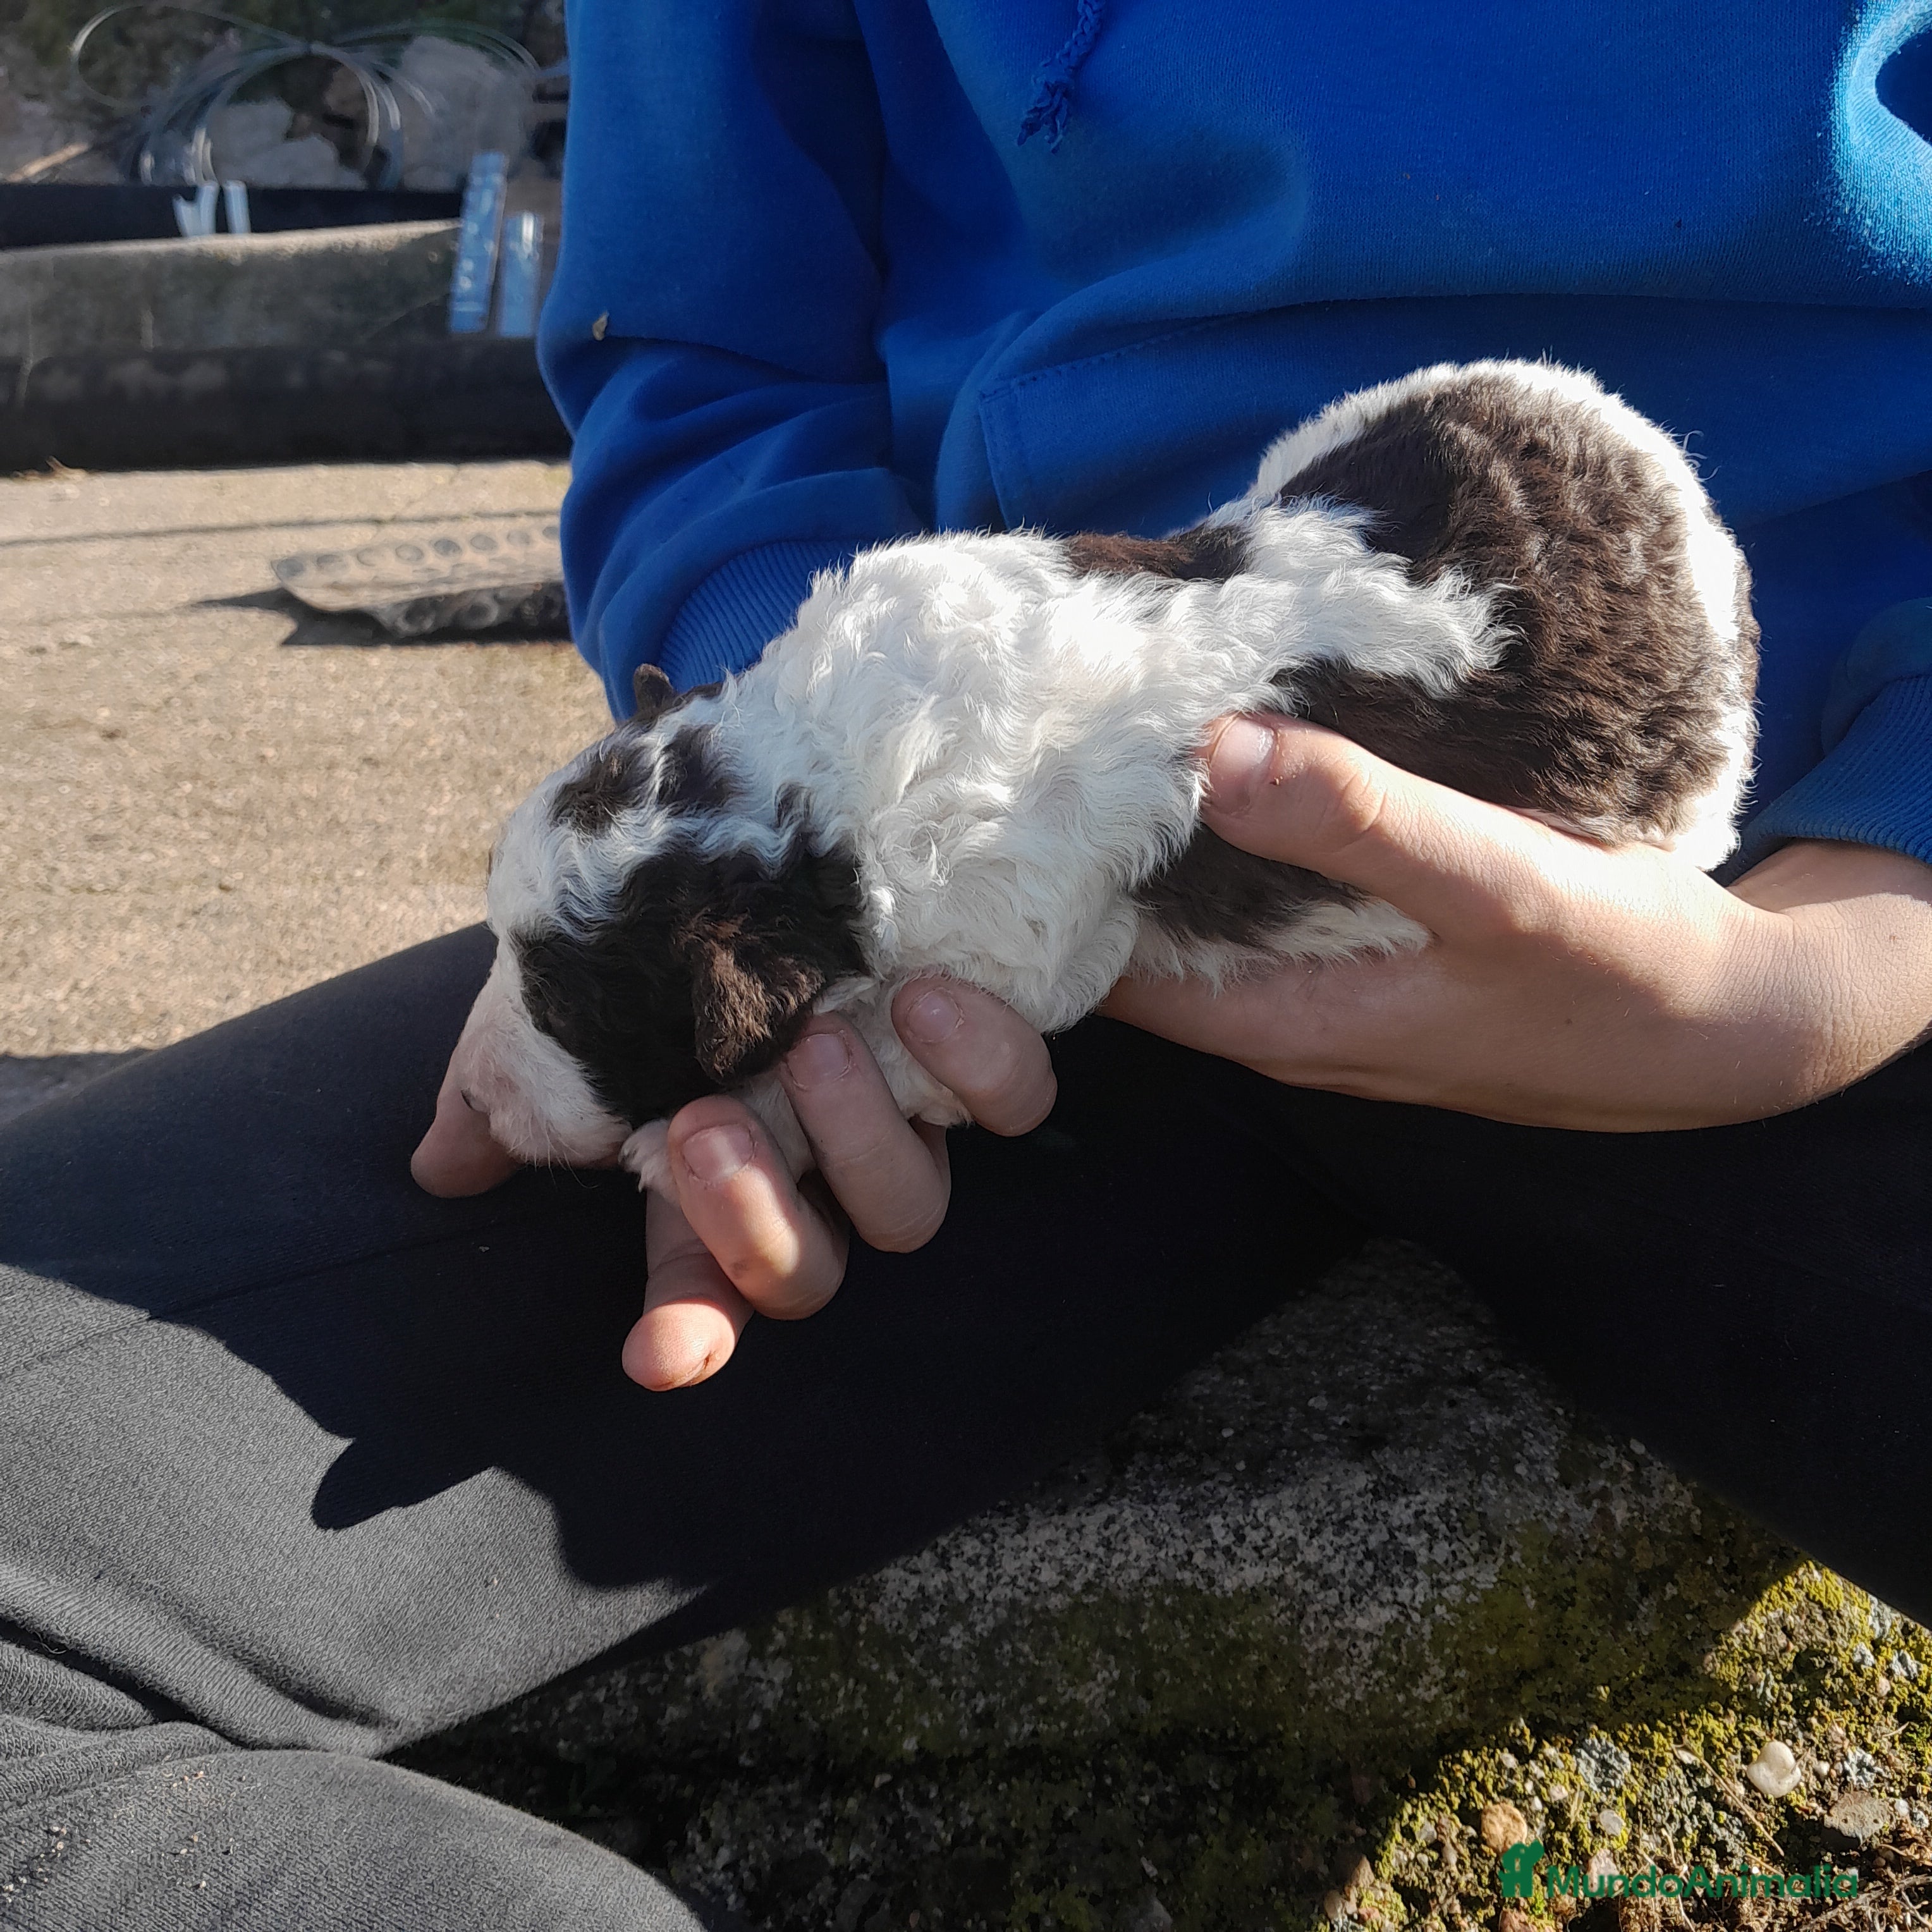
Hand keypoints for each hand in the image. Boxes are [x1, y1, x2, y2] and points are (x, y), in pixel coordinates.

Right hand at [412, 978, 1054, 1387]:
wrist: (753, 817)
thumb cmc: (644, 928)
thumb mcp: (550, 1007)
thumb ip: (502, 1095)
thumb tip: (440, 1167)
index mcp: (707, 1176)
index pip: (698, 1286)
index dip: (686, 1327)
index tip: (659, 1356)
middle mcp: (807, 1164)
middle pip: (808, 1273)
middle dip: (753, 1222)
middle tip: (706, 1121)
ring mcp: (896, 1112)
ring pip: (907, 1208)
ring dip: (855, 1141)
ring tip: (811, 1043)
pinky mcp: (975, 1052)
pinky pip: (1014, 1102)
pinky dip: (977, 1068)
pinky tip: (923, 1002)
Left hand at [1103, 716, 1931, 1130]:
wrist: (1731, 1023)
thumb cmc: (1622, 973)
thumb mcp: (1498, 887)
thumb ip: (1363, 824)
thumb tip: (1213, 752)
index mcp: (1285, 1023)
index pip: (1109, 972)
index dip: (1044, 894)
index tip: (1001, 794)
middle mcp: (1286, 1019)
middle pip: (1140, 943)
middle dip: (1086, 855)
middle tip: (1034, 733)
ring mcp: (1327, 990)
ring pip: (1202, 919)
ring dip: (1159, 839)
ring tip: (1107, 726)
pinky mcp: (1372, 957)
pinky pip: (1268, 898)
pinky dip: (1237, 834)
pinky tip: (1227, 757)